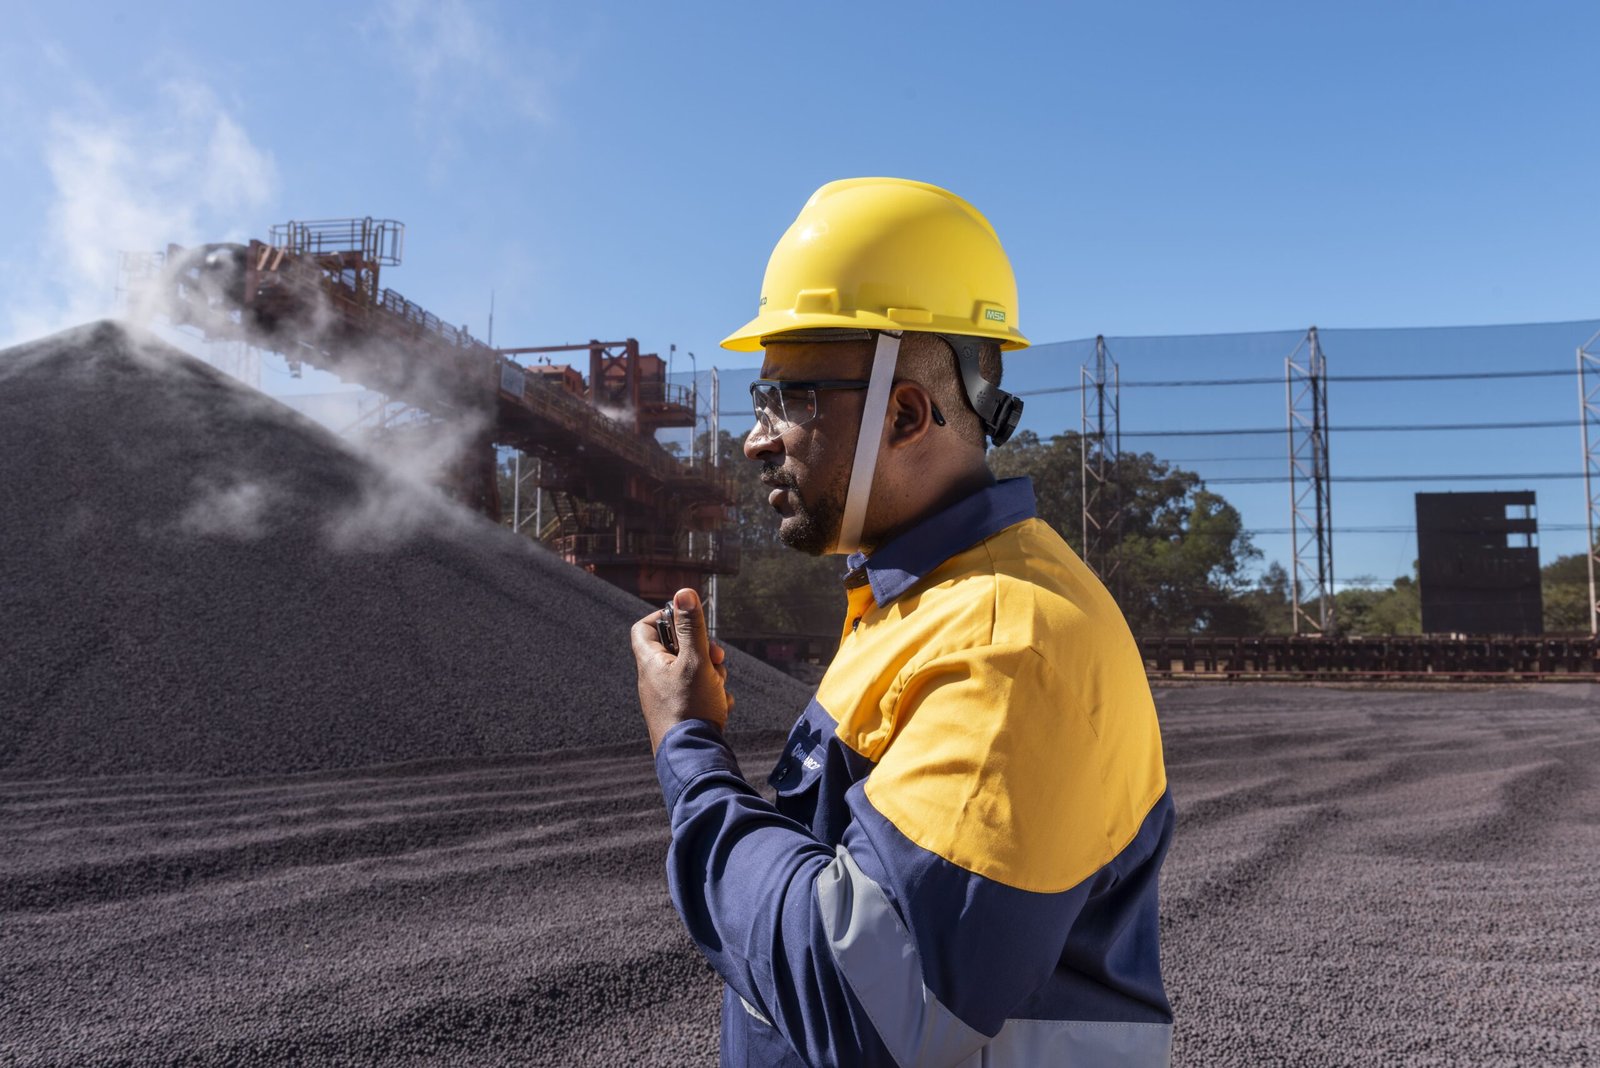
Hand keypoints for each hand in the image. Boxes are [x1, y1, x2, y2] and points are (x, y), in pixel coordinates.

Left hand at [631, 587, 733, 753]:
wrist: (693, 758)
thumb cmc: (690, 709)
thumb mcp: (695, 661)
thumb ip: (692, 627)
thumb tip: (683, 592)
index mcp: (650, 663)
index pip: (644, 627)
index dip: (664, 617)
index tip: (687, 618)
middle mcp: (654, 680)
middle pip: (678, 649)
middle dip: (703, 650)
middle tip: (716, 657)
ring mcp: (667, 699)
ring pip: (693, 672)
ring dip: (712, 674)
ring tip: (717, 687)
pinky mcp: (682, 715)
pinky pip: (699, 695)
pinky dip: (713, 695)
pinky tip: (720, 706)